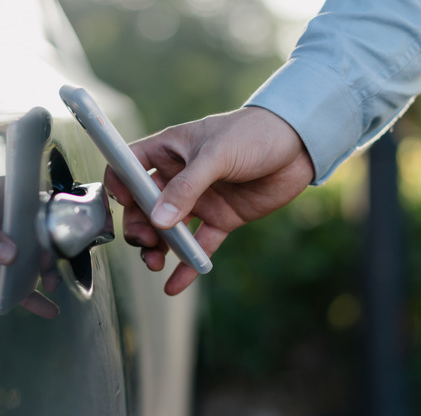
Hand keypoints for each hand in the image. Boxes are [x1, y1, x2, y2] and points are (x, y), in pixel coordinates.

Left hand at [0, 177, 58, 318]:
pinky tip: (47, 311)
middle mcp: (3, 220)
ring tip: (52, 288)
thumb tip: (12, 255)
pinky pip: (13, 285)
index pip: (33, 201)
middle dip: (51, 251)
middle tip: (51, 268)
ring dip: (44, 274)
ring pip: (30, 260)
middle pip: (38, 234)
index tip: (64, 233)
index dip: (52, 214)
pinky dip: (29, 297)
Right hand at [105, 106, 312, 294]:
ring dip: (157, 248)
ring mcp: (200, 200)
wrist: (300, 145)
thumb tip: (159, 222)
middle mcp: (179, 177)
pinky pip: (199, 245)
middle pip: (144, 205)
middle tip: (146, 240)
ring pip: (167, 229)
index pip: (128, 166)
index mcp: (169, 150)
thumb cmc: (254, 133)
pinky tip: (174, 286)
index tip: (123, 203)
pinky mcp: (221, 219)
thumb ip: (186, 188)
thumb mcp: (215, 155)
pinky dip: (186, 266)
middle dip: (138, 225)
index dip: (119, 185)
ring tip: (155, 263)